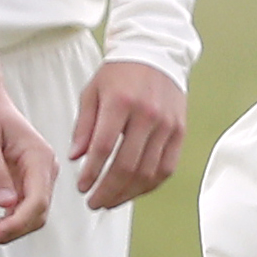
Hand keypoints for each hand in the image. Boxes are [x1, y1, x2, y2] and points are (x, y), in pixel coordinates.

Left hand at [0, 85, 57, 244]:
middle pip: (35, 214)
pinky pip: (15, 210)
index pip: (38, 201)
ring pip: (26, 217)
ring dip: (1, 228)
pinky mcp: (22, 183)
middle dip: (8, 230)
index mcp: (39, 158)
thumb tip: (6, 204)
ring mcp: (34, 178)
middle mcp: (43, 170)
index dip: (17, 223)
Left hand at [68, 61, 186, 209]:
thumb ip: (84, 125)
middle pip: (127, 165)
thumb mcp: (93, 92)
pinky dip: (149, 185)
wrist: (155, 54)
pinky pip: (166, 167)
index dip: (92, 172)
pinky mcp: (180, 132)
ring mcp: (167, 125)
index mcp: (121, 102)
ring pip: (148, 172)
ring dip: (127, 193)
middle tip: (93, 202)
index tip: (81, 187)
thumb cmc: (120, 74)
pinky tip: (133, 191)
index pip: (104, 147)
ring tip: (110, 201)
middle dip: (107, 190)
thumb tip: (76, 157)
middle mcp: (147, 115)